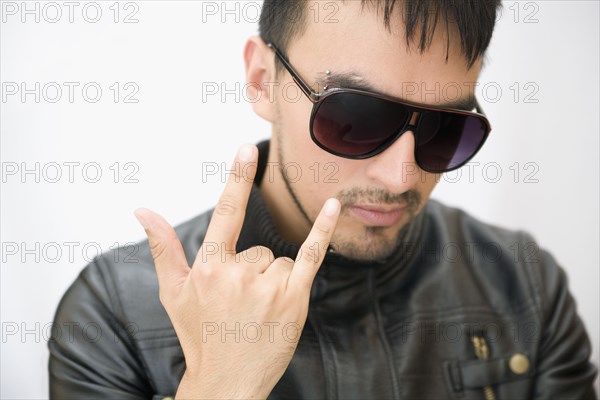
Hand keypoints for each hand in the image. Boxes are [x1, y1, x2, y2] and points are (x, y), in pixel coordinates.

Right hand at [133, 144, 339, 398]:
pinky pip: (313, 255)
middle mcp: (240, 275)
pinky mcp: (295, 299)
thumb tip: (142, 210)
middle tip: (240, 305)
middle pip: (257, 249)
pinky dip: (324, 230)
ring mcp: (271, 287)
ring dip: (271, 280)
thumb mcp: (174, 292)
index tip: (247, 149)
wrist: (228, 381)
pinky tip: (333, 206)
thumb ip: (163, 246)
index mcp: (209, 268)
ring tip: (257, 311)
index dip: (238, 178)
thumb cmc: (199, 333)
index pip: (226, 213)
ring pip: (278, 260)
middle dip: (250, 272)